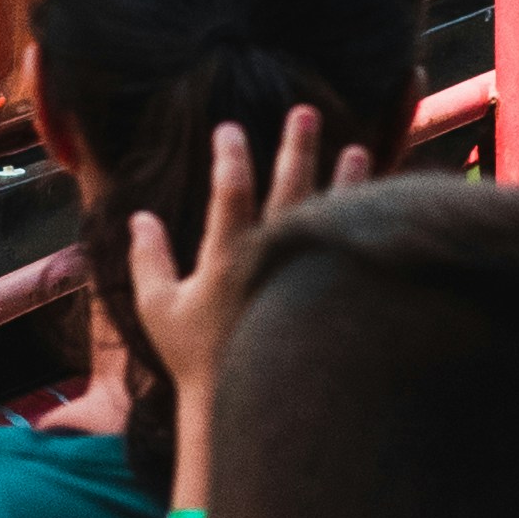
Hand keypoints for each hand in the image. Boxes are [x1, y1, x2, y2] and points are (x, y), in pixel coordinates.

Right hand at [128, 107, 368, 436]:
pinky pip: (348, 255)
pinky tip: (378, 204)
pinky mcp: (323, 299)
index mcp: (227, 261)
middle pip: (289, 195)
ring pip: (330, 221)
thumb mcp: (158, 309)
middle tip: (304, 111)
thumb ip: (147, 260)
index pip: (231, 194)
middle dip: (296, 149)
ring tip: (357, 149)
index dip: (230, 157)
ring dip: (345, 182)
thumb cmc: (193, 358)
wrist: (238, 405)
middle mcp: (269, 265)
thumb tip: (140, 216)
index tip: (230, 128)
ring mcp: (301, 282)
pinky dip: (360, 226)